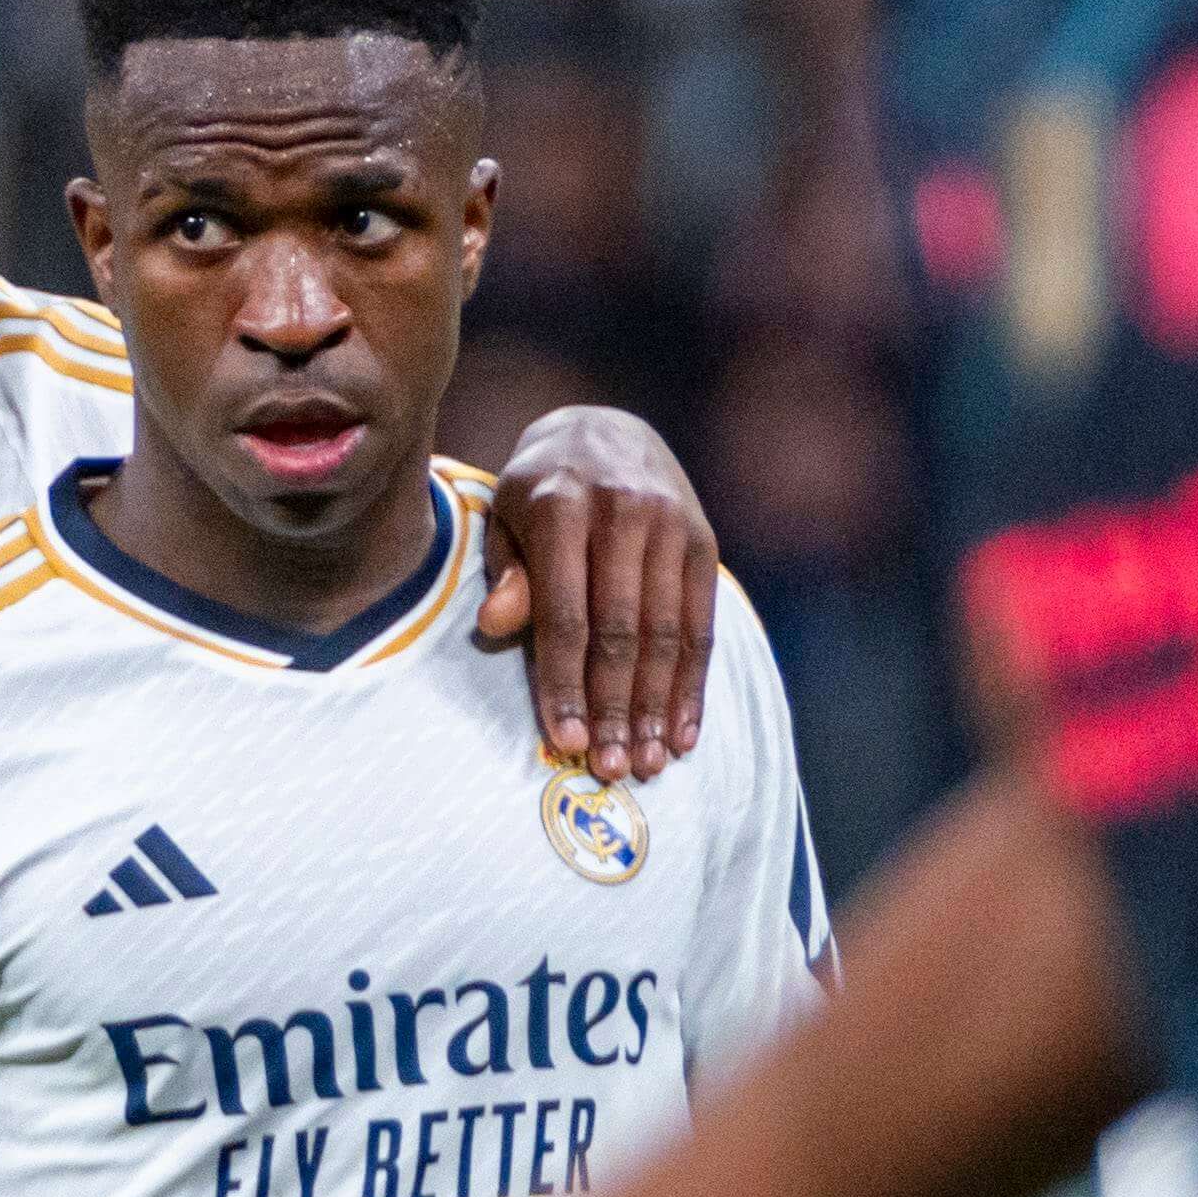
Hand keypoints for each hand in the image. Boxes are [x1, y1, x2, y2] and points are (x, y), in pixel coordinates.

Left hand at [479, 404, 719, 781]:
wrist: (605, 427)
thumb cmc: (540, 492)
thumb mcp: (507, 519)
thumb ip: (507, 573)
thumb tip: (494, 627)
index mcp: (561, 505)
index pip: (565, 613)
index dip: (565, 682)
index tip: (566, 740)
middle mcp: (623, 512)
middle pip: (621, 630)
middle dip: (615, 707)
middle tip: (610, 768)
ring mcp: (671, 524)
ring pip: (667, 633)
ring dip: (657, 706)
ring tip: (647, 762)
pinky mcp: (703, 540)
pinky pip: (701, 623)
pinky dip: (692, 683)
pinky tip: (682, 731)